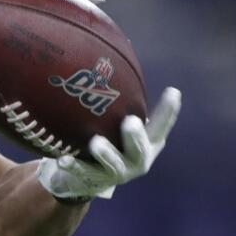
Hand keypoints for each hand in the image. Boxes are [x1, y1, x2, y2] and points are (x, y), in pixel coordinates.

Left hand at [36, 87, 181, 200]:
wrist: (83, 180)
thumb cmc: (105, 141)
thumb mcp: (115, 124)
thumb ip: (117, 102)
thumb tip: (113, 54)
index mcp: (147, 143)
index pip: (160, 126)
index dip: (168, 111)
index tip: (172, 91)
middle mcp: (137, 159)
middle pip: (140, 148)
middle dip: (136, 137)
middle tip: (130, 122)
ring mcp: (117, 173)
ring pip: (113, 164)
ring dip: (106, 154)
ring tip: (95, 143)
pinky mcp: (94, 181)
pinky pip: (83, 172)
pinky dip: (74, 166)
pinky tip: (63, 159)